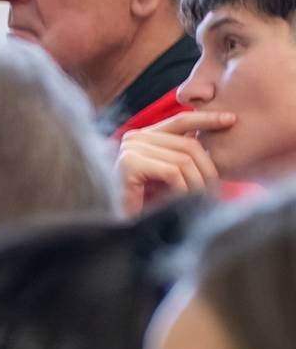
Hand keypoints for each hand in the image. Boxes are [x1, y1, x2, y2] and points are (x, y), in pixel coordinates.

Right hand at [116, 111, 231, 215]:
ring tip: (201, 202)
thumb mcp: (167, 175)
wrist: (117, 230)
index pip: (181, 121)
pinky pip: (172, 172)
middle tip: (215, 192)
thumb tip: (216, 137)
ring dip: (197, 184)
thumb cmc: (144, 205)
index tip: (231, 120)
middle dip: (207, 169)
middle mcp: (134, 137)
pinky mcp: (129, 164)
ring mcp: (130, 149)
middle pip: (188, 144)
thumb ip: (182, 155)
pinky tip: (183, 204)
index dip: (207, 119)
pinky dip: (183, 190)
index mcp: (143, 136)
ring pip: (183, 159)